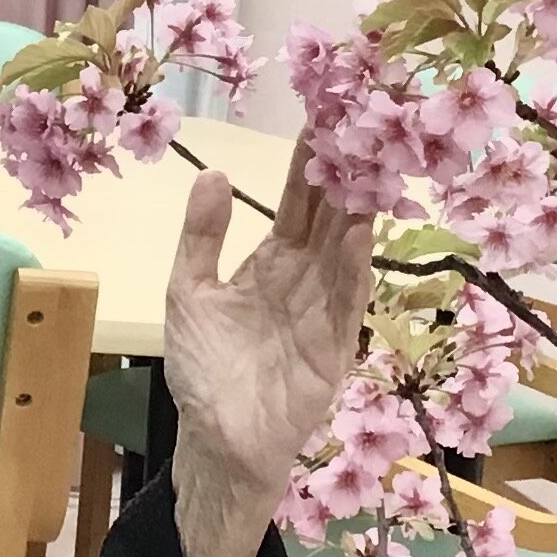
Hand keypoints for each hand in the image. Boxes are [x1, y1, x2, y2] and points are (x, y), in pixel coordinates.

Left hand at [162, 139, 374, 556]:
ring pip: (346, 250)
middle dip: (346, 173)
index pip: (297, 203)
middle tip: (364, 120)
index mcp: (271, 262)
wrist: (215, 442)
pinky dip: (354, 268)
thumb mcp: (188, 293)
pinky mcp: (334, 347)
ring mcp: (324, 311)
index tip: (324, 114)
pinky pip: (346, 301)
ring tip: (369, 163)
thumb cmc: (203, 370)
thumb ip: (201, 237)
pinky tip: (361, 233)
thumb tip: (215, 173)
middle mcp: (305, 279)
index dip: (309, 162)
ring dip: (359, 210)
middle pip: (331, 217)